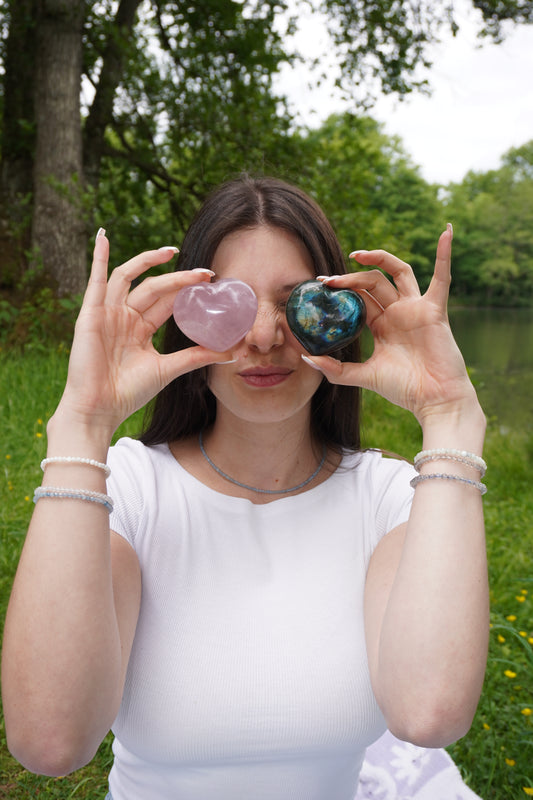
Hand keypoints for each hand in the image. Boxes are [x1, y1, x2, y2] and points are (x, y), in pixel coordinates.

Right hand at [55, 232, 232, 435]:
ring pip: (129, 278)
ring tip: (170, 251)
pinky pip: (95, 281)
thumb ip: (198, 357)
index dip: (187, 290)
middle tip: (205, 273)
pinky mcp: (90, 314)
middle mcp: (123, 317)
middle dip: (179, 279)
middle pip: (154, 288)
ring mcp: (107, 314)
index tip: (212, 282)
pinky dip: (98, 258)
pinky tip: (103, 238)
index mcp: (140, 329)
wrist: (100, 408)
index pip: (167, 301)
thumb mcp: (169, 369)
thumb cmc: (129, 392)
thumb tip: (233, 352)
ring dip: (147, 261)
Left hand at [305, 226, 478, 424]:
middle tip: (328, 280)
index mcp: (383, 325)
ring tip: (357, 255)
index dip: (341, 288)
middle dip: (350, 278)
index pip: (359, 298)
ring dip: (379, 259)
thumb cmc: (404, 389)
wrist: (433, 400)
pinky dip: (445, 254)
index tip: (320, 285)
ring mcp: (416, 308)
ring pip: (398, 272)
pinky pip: (442, 278)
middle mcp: (399, 312)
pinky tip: (445, 233)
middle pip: (373, 283)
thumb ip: (335, 369)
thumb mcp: (364, 376)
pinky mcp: (434, 309)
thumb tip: (306, 358)